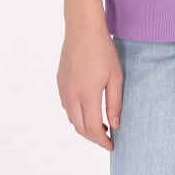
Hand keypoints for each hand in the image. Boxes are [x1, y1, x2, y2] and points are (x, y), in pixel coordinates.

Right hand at [57, 20, 123, 150]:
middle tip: (107, 136)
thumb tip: (115, 125)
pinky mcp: (60, 83)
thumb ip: (115, 103)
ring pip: (72, 118)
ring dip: (84, 125)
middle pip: (80, 128)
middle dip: (94, 136)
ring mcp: (63, 89)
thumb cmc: (103, 50)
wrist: (82, 29)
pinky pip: (67, 106)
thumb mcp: (115, 76)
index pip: (93, 129)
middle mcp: (71, 95)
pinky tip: (88, 107)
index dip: (102, 141)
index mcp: (87, 95)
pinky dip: (77, 113)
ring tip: (101, 122)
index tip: (112, 145)